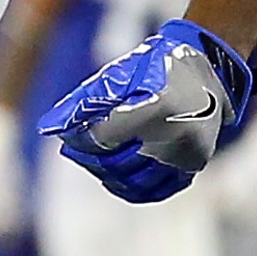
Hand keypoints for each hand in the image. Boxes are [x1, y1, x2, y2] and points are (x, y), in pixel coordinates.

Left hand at [37, 19, 253, 204]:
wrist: (207, 68)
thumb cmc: (156, 66)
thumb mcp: (120, 75)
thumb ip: (86, 101)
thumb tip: (49, 126)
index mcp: (154, 108)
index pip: (103, 137)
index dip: (80, 139)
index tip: (67, 137)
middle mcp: (173, 135)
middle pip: (118, 162)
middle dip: (91, 158)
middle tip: (75, 151)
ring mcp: (186, 153)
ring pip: (137, 180)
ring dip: (109, 175)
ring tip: (94, 163)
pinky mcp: (195, 164)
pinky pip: (160, 188)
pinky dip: (135, 189)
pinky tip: (117, 180)